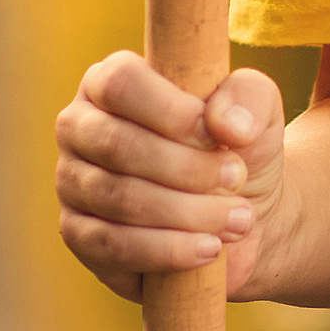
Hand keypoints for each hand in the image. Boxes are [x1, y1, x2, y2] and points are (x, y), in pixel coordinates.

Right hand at [56, 52, 287, 301]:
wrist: (238, 212)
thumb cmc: (238, 147)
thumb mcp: (257, 110)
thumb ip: (248, 98)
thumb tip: (228, 125)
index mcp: (109, 81)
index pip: (120, 83)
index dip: (170, 111)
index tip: (216, 134)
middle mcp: (80, 127)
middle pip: (118, 145)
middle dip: (187, 168)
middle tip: (236, 178)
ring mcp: (72, 183)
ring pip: (120, 199)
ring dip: (188, 212)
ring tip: (239, 218)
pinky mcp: (80, 235)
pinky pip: (115, 246)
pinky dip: (169, 249)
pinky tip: (210, 248)